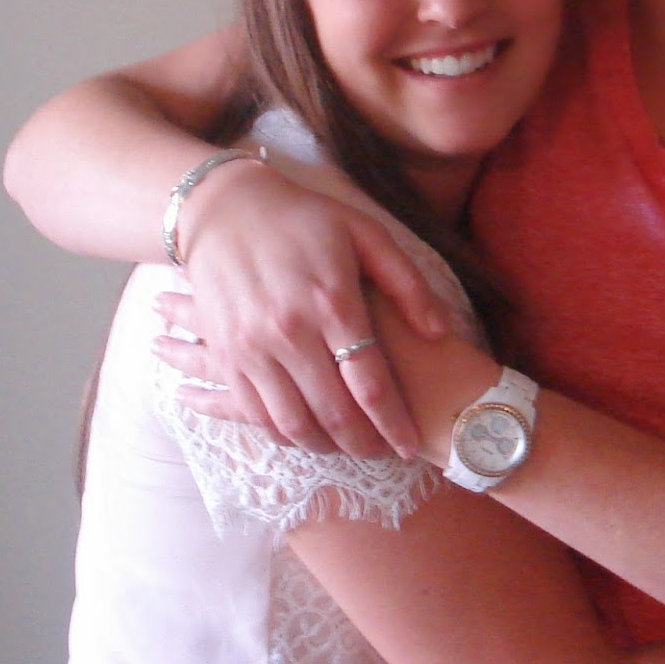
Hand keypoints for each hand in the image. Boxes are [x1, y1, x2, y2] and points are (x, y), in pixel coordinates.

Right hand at [164, 161, 447, 458]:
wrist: (222, 210)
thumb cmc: (304, 219)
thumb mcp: (366, 234)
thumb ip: (406, 284)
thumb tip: (441, 332)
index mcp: (333, 303)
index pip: (370, 384)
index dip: (394, 423)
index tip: (411, 445)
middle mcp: (290, 332)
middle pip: (334, 414)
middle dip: (365, 444)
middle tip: (384, 453)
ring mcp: (252, 347)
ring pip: (293, 423)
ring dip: (325, 447)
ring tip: (350, 449)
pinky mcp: (226, 354)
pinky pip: (255, 413)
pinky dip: (283, 434)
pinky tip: (307, 435)